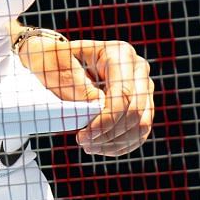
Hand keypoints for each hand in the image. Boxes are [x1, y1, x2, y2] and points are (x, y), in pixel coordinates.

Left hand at [16, 32, 154, 156]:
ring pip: (141, 124)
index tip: (84, 136)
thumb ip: (76, 84)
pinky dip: (121, 144)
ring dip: (115, 142)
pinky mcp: (143, 104)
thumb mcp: (57, 67)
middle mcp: (137, 68)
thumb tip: (98, 104)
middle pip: (136, 111)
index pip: (123, 92)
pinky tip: (100, 146)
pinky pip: (140, 132)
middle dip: (109, 133)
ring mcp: (144, 87)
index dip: (107, 120)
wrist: (57, 61)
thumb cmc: (54, 61)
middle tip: (83, 142)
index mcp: (119, 53)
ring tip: (89, 146)